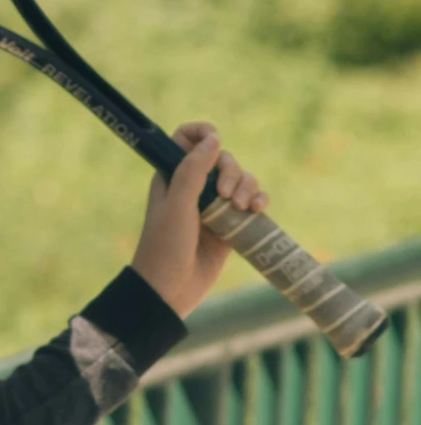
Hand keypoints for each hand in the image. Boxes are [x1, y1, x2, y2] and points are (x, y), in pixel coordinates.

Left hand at [130, 121, 266, 319]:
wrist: (169, 290)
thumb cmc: (165, 246)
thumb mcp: (177, 204)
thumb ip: (193, 170)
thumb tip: (213, 138)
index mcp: (172, 177)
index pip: (185, 140)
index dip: (201, 134)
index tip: (215, 140)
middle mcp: (193, 188)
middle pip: (222, 158)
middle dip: (232, 170)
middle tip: (227, 194)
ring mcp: (213, 207)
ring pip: (241, 180)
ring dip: (248, 187)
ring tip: (243, 207)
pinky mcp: (230, 226)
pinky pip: (251, 203)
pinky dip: (258, 201)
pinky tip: (257, 210)